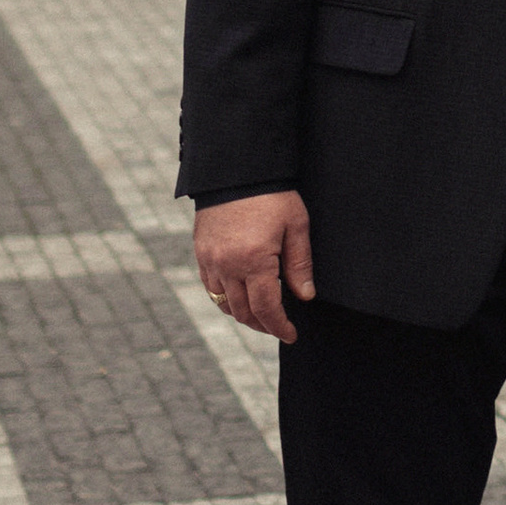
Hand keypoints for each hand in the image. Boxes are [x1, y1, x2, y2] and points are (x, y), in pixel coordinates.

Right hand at [195, 192, 313, 343]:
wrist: (237, 169)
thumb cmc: (272, 194)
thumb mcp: (296, 225)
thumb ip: (299, 264)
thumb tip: (305, 297)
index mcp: (254, 260)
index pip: (266, 309)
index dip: (279, 327)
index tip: (291, 335)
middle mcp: (227, 265)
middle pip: (243, 311)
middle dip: (263, 325)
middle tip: (279, 327)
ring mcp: (210, 260)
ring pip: (223, 303)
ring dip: (243, 314)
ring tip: (262, 314)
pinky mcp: (201, 252)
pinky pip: (210, 287)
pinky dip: (225, 298)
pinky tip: (240, 296)